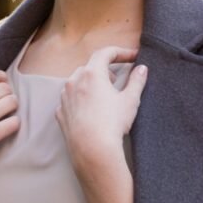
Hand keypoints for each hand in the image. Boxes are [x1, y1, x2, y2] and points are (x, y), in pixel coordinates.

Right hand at [0, 68, 18, 192]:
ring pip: (12, 102)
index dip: (2, 79)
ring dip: (12, 110)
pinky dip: (14, 126)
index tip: (4, 87)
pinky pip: (14, 123)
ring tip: (6, 118)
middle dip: (7, 96)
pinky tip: (6, 131)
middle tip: (4, 108)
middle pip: (5, 88)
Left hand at [55, 46, 146, 170]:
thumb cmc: (112, 124)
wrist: (92, 150)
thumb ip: (137, 81)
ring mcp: (64, 97)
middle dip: (105, 69)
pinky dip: (80, 98)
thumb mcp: (130, 101)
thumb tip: (142, 69)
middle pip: (90, 66)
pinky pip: (70, 98)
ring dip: (90, 83)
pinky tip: (90, 109)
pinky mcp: (60, 113)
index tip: (133, 56)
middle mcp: (74, 81)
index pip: (105, 53)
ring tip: (103, 95)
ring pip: (77, 81)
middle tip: (117, 79)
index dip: (121, 52)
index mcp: (92, 74)